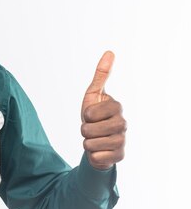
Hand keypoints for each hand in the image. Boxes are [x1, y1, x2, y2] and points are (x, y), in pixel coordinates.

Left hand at [80, 51, 125, 169]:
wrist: (98, 140)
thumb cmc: (95, 116)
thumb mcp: (93, 95)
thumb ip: (100, 75)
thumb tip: (109, 52)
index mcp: (116, 107)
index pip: (89, 113)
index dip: (85, 115)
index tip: (91, 115)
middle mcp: (123, 123)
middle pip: (88, 129)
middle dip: (84, 130)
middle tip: (91, 129)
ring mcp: (122, 140)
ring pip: (90, 144)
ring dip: (87, 142)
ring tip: (95, 139)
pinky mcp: (119, 156)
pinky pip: (96, 157)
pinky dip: (93, 155)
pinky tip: (100, 151)